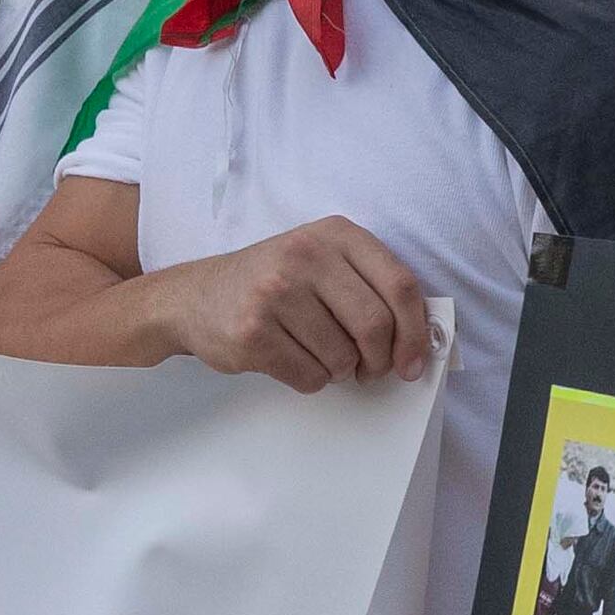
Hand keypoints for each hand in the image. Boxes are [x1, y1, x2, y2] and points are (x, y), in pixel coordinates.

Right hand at [159, 215, 434, 390]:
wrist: (196, 297)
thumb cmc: (274, 284)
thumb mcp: (323, 261)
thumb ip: (371, 286)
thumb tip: (419, 341)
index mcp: (335, 234)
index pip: (399, 285)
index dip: (415, 332)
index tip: (413, 362)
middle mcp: (305, 256)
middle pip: (375, 325)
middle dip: (379, 360)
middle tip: (369, 369)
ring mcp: (275, 293)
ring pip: (343, 357)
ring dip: (341, 370)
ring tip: (319, 354)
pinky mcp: (252, 332)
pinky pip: (310, 377)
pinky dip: (311, 379)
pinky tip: (292, 358)